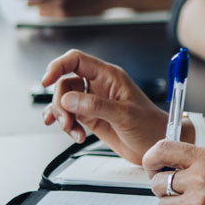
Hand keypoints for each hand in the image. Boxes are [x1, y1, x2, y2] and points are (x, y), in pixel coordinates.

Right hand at [40, 50, 169, 162]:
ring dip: (62, 117)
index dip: (58, 66)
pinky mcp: (91, 117)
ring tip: (73, 131)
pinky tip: (72, 133)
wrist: (158, 144)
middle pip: (65, 83)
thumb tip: (68, 100)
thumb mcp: (124, 115)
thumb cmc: (150, 125)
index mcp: (108, 76)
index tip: (46, 81)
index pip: (76, 60)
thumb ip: (95, 106)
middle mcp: (99, 86)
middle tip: (67, 121)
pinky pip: (69, 115)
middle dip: (60, 103)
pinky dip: (66, 125)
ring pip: (65, 101)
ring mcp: (94, 102)